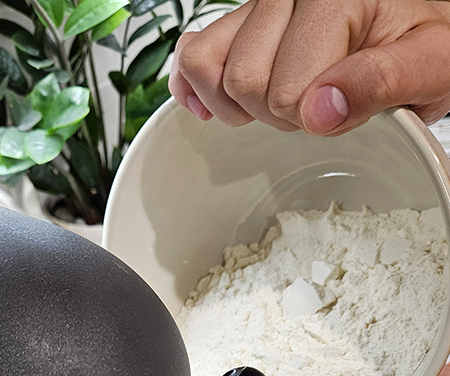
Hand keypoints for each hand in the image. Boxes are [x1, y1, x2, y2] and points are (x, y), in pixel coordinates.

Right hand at [169, 0, 449, 134]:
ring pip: (207, 67)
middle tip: (316, 106)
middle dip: (276, 113)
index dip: (308, 119)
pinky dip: (198, 87)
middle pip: (243, 80)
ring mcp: (259, 4)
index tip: (338, 111)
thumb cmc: (424, 43)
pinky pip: (193, 53)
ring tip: (283, 100)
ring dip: (241, 105)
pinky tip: (220, 107)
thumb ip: (380, 83)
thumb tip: (319, 111)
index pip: (284, 90)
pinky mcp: (241, 19)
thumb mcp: (429, 65)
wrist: (415, 25)